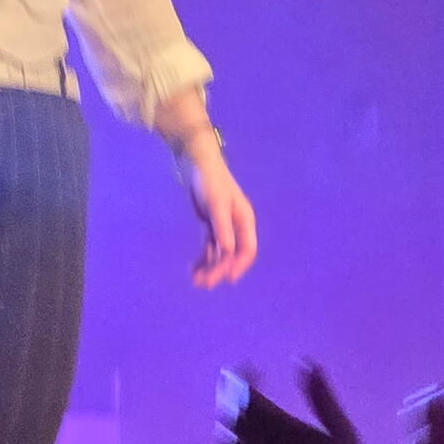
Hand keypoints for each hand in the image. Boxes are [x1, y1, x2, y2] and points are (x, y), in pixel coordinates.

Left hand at [180, 136, 257, 286]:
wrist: (195, 159)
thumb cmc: (209, 180)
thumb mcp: (216, 205)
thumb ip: (222, 229)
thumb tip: (228, 254)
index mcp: (245, 220)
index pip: (247, 250)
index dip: (239, 266)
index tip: (227, 279)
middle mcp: (237, 224)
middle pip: (233, 254)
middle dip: (220, 269)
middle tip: (204, 283)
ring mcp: (224, 224)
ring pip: (220, 252)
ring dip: (211, 266)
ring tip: (197, 280)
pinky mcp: (211, 222)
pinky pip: (211, 245)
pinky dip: (204, 257)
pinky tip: (195, 267)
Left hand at [217, 364, 377, 443]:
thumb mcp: (345, 435)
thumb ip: (322, 399)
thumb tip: (305, 362)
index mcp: (281, 430)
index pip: (246, 395)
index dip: (240, 377)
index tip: (249, 367)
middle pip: (229, 413)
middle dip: (229, 392)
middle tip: (237, 381)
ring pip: (225, 438)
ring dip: (227, 418)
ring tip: (238, 408)